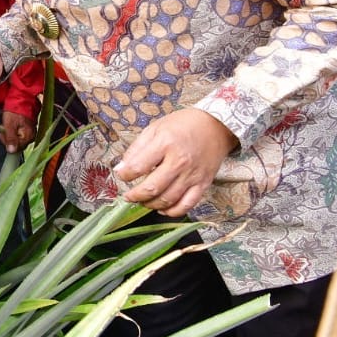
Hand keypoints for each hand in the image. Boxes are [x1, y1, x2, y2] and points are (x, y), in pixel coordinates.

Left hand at [0, 111, 35, 152]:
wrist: (22, 100)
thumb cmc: (15, 112)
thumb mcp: (10, 125)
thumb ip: (11, 138)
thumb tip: (11, 151)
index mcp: (28, 137)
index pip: (16, 148)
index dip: (7, 142)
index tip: (1, 134)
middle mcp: (31, 137)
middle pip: (17, 144)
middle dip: (8, 138)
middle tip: (2, 130)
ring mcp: (31, 133)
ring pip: (18, 139)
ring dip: (10, 134)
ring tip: (5, 126)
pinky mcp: (29, 129)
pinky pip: (20, 134)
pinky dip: (13, 131)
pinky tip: (10, 125)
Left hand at [113, 109, 237, 216]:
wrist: (215, 126)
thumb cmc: (181, 125)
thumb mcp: (154, 129)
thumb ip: (136, 149)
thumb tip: (121, 168)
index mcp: (165, 144)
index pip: (138, 167)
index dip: (125, 175)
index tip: (121, 175)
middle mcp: (179, 162)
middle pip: (153, 188)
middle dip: (136, 196)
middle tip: (129, 196)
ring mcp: (193, 175)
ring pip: (168, 199)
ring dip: (151, 205)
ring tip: (143, 202)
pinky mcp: (203, 184)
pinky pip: (187, 205)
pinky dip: (173, 211)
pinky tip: (162, 209)